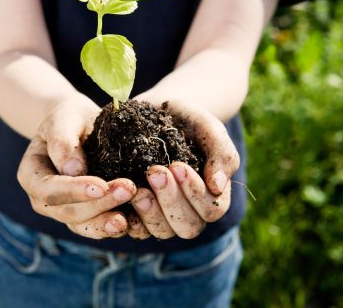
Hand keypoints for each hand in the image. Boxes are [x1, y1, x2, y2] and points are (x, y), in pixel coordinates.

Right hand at [17, 94, 136, 238]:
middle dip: (99, 204)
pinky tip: (134, 222)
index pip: (49, 189)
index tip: (101, 185)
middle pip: (68, 212)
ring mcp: (64, 211)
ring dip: (107, 222)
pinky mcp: (86, 216)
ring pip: (84, 226)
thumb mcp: (64, 118)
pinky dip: (115, 226)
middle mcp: (43, 200)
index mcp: (32, 175)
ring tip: (130, 217)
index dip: (74, 190)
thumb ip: (63, 141)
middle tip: (128, 189)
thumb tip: (73, 170)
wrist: (81, 126)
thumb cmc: (69, 117)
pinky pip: (98, 228)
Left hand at [127, 100, 239, 239]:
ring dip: (150, 212)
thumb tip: (217, 186)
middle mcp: (190, 211)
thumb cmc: (188, 121)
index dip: (194, 192)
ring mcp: (164, 215)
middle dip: (171, 201)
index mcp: (212, 195)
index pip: (211, 209)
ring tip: (137, 188)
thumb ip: (221, 154)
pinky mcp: (139, 213)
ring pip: (162, 231)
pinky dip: (129, 219)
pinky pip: (136, 229)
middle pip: (187, 227)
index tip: (177, 165)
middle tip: (154, 172)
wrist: (157, 111)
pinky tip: (121, 199)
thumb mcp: (208, 128)